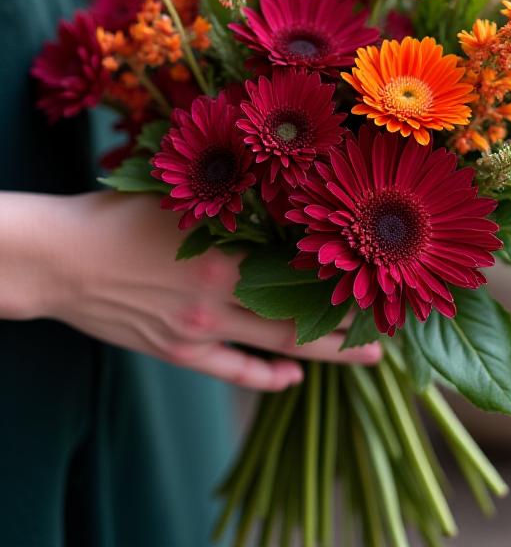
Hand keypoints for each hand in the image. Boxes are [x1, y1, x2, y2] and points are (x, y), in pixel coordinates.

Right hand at [2, 191, 379, 389]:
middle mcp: (220, 299)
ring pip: (279, 349)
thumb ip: (232, 204)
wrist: (59, 259)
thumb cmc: (117, 214)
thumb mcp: (181, 197)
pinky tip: (291, 378)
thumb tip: (280, 195)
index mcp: (225, 255)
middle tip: (388, 333)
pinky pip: (235, 371)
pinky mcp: (179, 352)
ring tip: (364, 357)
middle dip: (351, 330)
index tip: (381, 280)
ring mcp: (200, 331)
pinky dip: (268, 376)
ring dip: (325, 354)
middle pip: (302, 321)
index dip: (346, 282)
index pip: (302, 273)